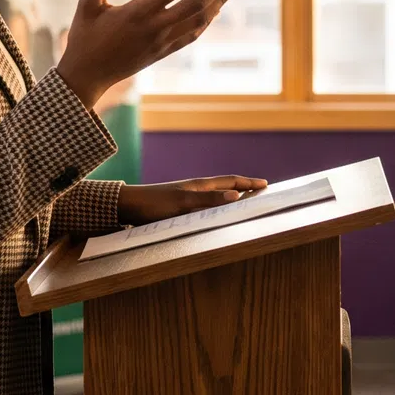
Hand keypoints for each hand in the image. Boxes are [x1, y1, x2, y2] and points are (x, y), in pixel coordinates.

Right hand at [58, 0, 239, 110]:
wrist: (87, 76)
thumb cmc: (84, 37)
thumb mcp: (88, 5)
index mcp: (137, 13)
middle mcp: (155, 28)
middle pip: (196, 4)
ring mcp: (162, 43)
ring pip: (199, 21)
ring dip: (220, 2)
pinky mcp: (163, 53)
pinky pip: (192, 35)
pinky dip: (208, 21)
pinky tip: (217, 9)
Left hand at [117, 175, 266, 224]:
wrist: (129, 206)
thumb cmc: (155, 204)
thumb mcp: (184, 204)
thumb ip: (209, 200)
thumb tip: (236, 194)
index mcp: (200, 185)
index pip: (230, 181)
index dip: (248, 182)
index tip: (265, 183)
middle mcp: (196, 189)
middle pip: (225, 186)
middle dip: (243, 187)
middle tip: (259, 190)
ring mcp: (188, 197)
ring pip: (216, 195)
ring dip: (231, 196)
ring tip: (243, 199)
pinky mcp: (179, 206)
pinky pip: (206, 204)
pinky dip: (217, 206)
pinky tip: (215, 213)